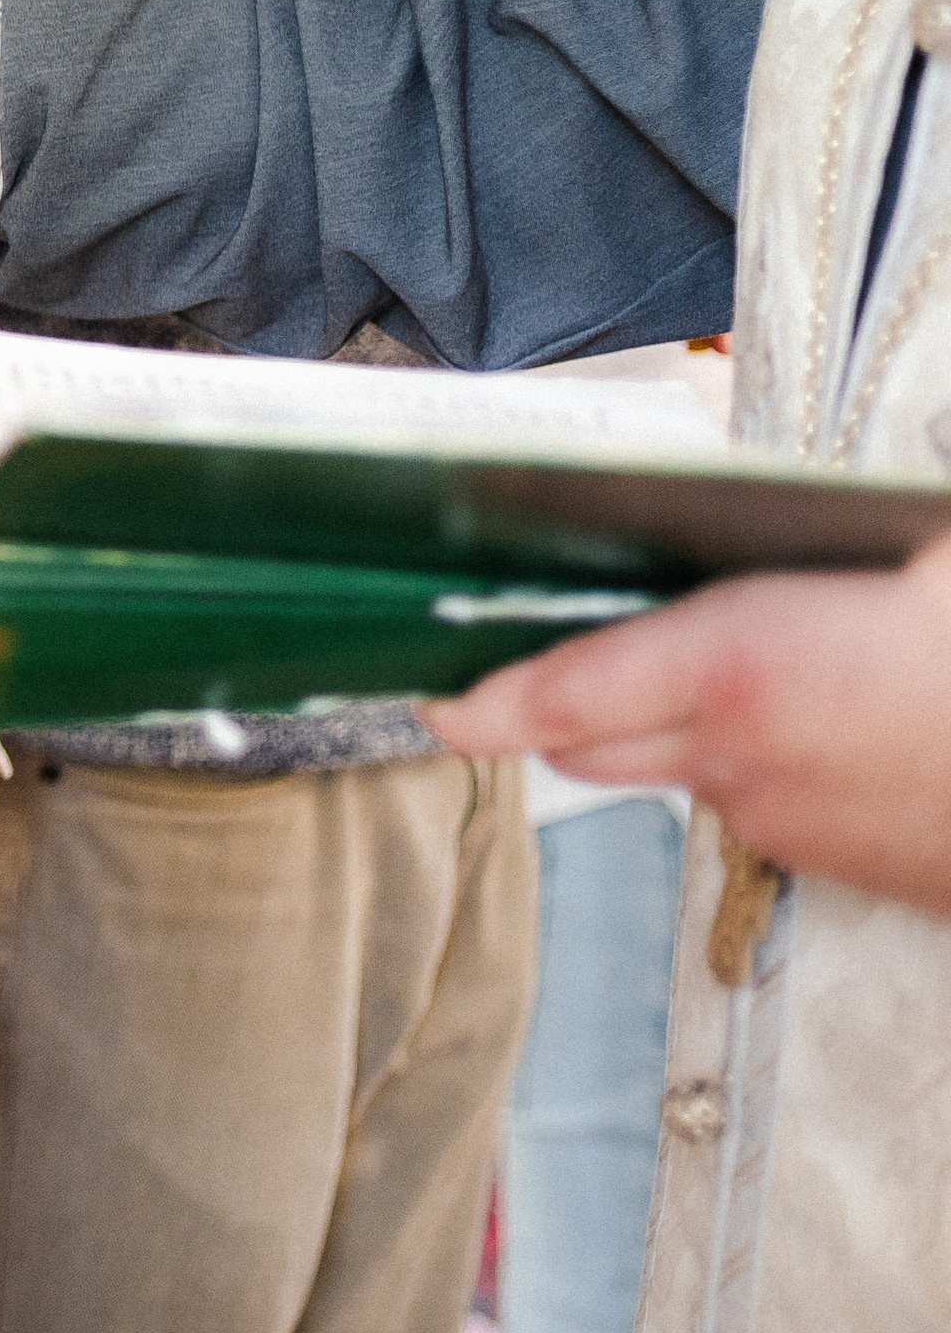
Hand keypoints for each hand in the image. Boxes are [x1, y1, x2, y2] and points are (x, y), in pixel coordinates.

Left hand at [421, 539, 950, 912]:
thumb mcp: (931, 550)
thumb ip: (842, 523)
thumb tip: (776, 464)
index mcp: (746, 670)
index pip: (563, 693)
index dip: (486, 699)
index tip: (432, 700)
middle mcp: (744, 761)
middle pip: (594, 742)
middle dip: (560, 703)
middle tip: (533, 654)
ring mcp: (793, 826)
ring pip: (681, 772)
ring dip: (670, 725)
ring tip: (732, 654)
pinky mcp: (849, 868)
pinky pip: (760, 806)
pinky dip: (755, 758)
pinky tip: (830, 708)